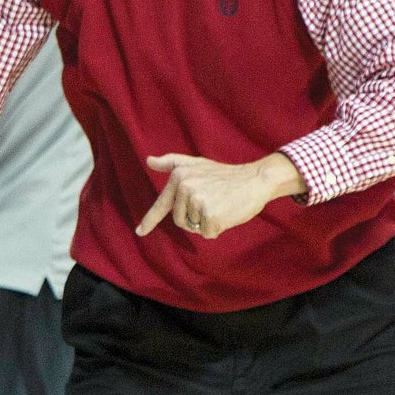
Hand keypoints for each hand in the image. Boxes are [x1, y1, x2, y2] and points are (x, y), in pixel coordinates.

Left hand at [136, 152, 304, 238]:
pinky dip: (217, 228)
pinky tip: (226, 213)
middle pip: (180, 220)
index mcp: (179, 176)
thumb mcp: (197, 163)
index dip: (149, 220)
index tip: (139, 231)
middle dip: (194, 218)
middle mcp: (185, 188)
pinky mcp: (210, 217)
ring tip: (220, 205)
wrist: (255, 179)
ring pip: (194, 228)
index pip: (162, 203)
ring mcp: (197, 202)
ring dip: (206, 222)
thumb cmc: (225, 175)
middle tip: (212, 202)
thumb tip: (149, 161)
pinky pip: (207, 233)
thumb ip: (172, 162)